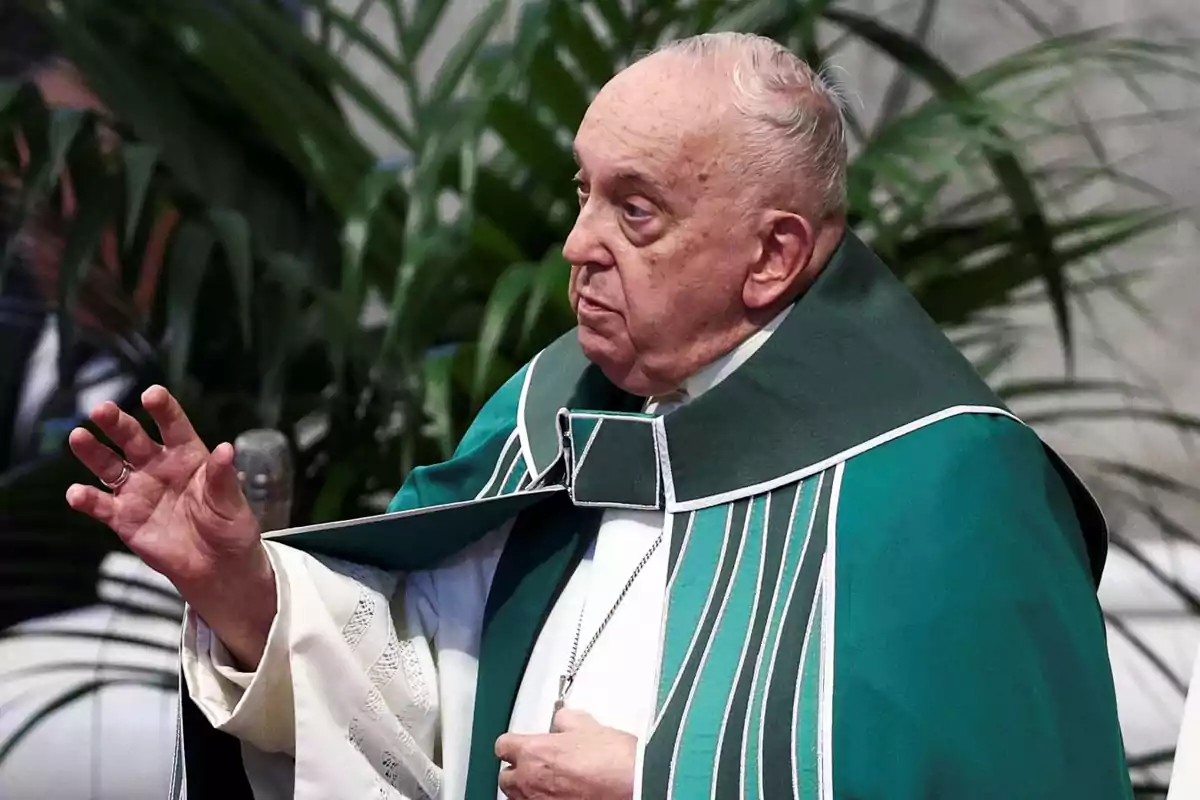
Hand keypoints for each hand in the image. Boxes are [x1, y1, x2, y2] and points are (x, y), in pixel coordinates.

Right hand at [66, 385, 274, 667]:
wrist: (217, 566)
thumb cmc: (229, 526)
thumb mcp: (231, 502)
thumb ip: (223, 477)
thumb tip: (227, 449)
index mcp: (188, 455)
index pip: (174, 426)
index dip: (163, 409)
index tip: (152, 394)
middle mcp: (157, 466)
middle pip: (133, 438)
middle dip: (117, 423)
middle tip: (101, 409)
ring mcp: (137, 490)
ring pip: (109, 465)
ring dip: (92, 452)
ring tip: (78, 436)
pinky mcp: (123, 517)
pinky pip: (101, 505)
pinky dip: (87, 499)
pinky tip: (76, 493)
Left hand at [495, 709, 635, 799]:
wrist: (635, 784)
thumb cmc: (614, 760)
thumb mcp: (587, 724)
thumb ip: (565, 721)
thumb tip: (562, 722)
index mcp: (533, 752)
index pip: (503, 746)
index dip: (514, 744)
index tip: (521, 744)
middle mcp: (530, 781)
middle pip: (506, 778)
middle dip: (519, 771)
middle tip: (537, 766)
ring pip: (519, 799)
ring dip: (529, 791)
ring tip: (550, 785)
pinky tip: (562, 796)